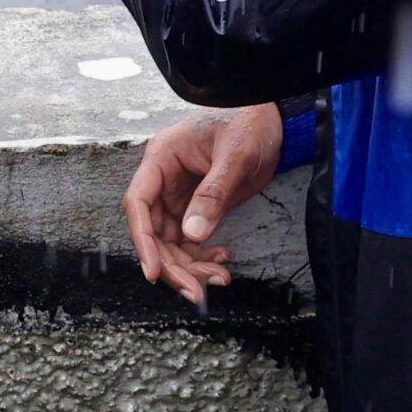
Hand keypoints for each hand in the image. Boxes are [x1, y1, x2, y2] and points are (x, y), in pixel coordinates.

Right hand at [121, 104, 282, 307]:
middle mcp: (164, 180)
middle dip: (172, 264)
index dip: (142, 240)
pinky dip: (203, 254)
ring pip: (172, 241)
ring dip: (190, 264)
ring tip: (219, 278)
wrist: (274, 121)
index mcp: (161, 159)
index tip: (153, 271)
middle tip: (196, 290)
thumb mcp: (233, 156)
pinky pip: (191, 238)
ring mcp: (179, 195)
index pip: (138, 204)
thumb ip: (212, 195)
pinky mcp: (198, 206)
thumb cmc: (248, 124)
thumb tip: (192, 234)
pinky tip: (223, 258)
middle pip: (154, 231)